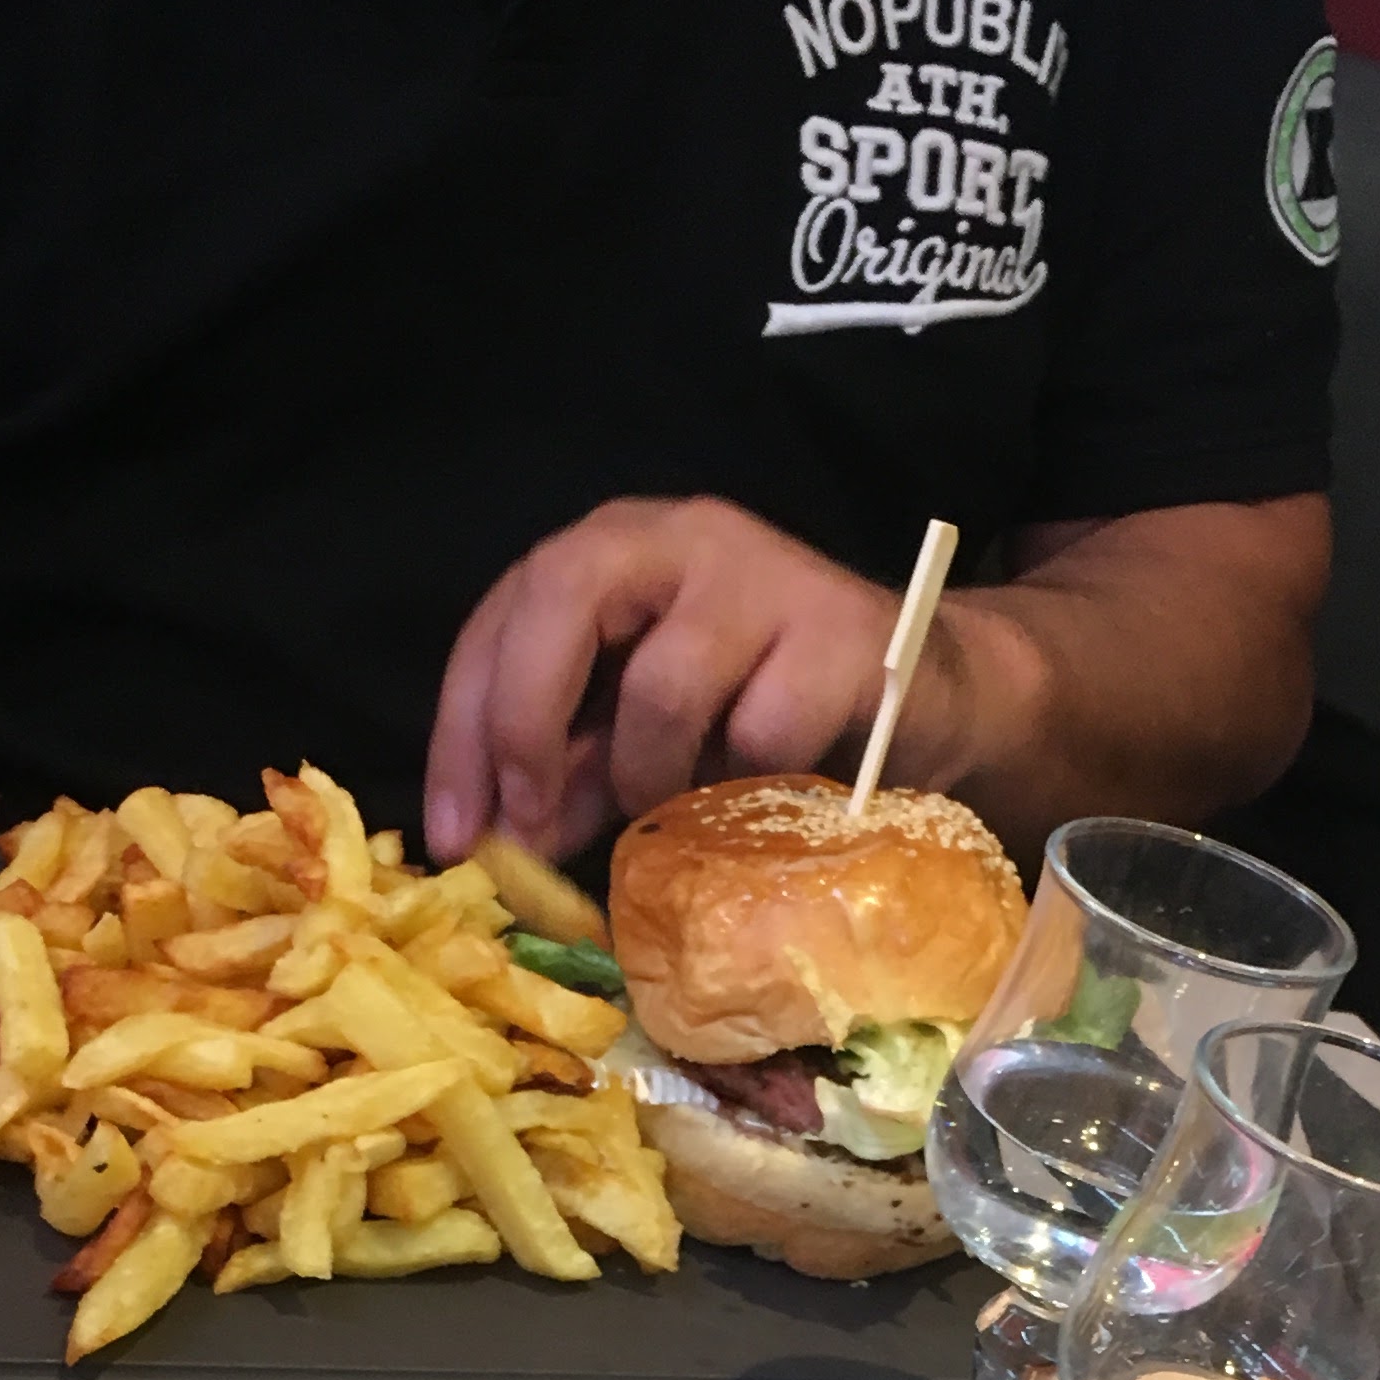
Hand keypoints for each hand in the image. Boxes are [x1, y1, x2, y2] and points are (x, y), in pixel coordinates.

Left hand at [423, 497, 936, 866]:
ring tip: (676, 803)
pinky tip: (766, 786)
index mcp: (616, 549)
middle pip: (563, 600)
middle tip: (530, 823)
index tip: (453, 834)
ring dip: (649, 775)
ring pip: (661, 687)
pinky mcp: (838, 637)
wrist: (927, 697)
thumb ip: (571, 768)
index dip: (463, 728)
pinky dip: (747, 783)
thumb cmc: (770, 707)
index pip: (504, 615)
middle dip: (527, 724)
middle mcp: (682, 538)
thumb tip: (499, 840)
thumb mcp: (647, 732)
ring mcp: (765, 578)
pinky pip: (759, 734)